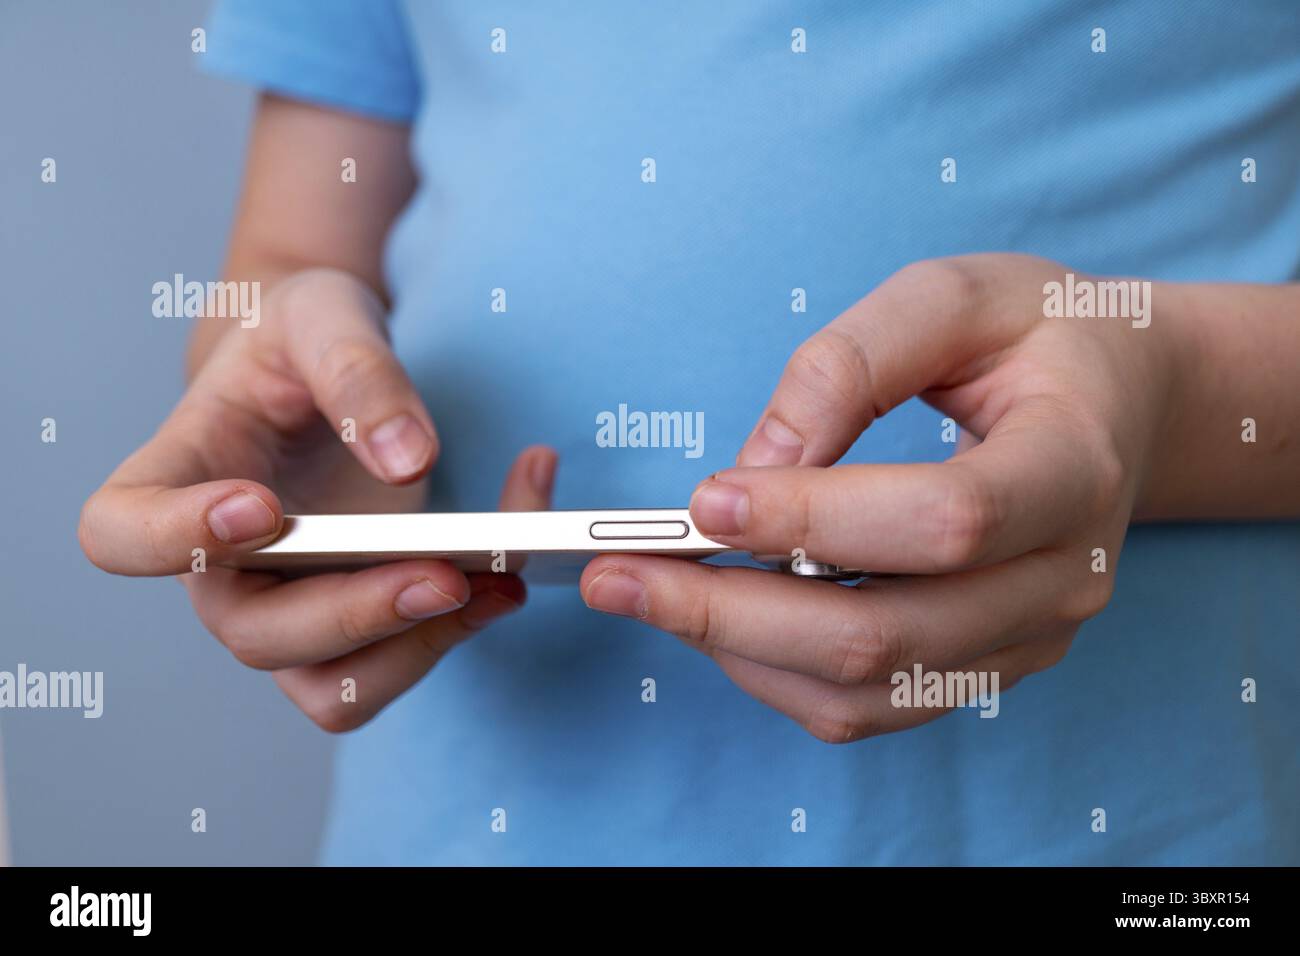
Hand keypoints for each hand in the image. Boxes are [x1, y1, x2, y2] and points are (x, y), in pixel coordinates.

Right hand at [80, 268, 557, 730]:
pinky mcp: (357, 622)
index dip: (176, 539)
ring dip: (419, 650)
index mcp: (176, 476)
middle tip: (440, 574)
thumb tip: (406, 459)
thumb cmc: (300, 338)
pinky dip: (461, 632)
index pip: (123, 533)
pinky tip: (510, 571)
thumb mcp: (324, 316)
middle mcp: (222, 567)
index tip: (259, 509)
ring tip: (496, 581)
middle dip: (353, 617)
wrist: (326, 368)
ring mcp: (289, 607)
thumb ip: (357, 372)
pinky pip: (399, 664)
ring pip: (331, 688)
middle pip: (255, 636)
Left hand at [582, 254, 1171, 741]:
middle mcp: (1065, 577)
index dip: (814, 519)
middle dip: (731, 613)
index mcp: (1075, 467)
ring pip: (866, 690)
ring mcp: (1029, 638)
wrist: (1121, 403)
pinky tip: (716, 617)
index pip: (942, 521)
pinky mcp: (984, 664)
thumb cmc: (1037, 336)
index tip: (705, 499)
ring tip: (646, 594)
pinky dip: (775, 672)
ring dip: (740, 651)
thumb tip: (756, 469)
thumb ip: (849, 365)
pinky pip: (868, 704)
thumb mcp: (951, 296)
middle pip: (886, 636)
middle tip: (617, 574)